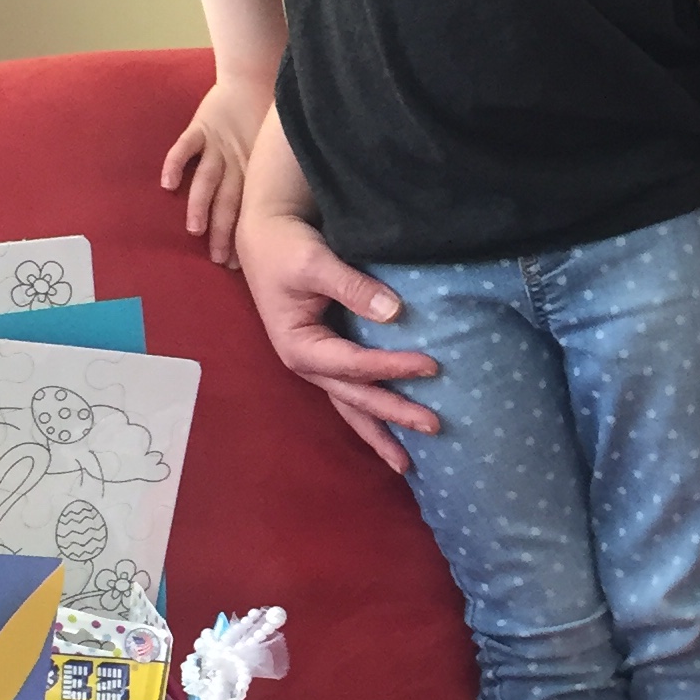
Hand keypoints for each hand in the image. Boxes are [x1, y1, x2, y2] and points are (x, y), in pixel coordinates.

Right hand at [160, 76, 271, 270]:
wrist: (256, 74)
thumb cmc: (265, 116)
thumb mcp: (271, 150)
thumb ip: (270, 178)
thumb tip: (284, 214)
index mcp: (252, 171)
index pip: (245, 210)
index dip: (239, 236)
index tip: (236, 264)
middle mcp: (235, 163)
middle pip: (227, 202)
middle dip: (222, 232)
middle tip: (219, 259)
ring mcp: (217, 146)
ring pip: (207, 180)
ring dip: (201, 205)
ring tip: (196, 229)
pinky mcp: (201, 127)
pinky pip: (185, 147)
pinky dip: (176, 164)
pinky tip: (168, 183)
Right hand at [232, 201, 441, 474]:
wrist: (265, 236)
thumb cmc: (285, 248)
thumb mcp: (315, 263)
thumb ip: (352, 287)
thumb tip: (395, 312)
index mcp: (300, 346)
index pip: (354, 364)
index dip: (392, 368)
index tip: (431, 366)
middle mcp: (308, 363)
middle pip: (354, 398)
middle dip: (393, 417)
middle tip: (434, 428)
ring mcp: (317, 363)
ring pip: (351, 405)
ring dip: (379, 431)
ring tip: (407, 464)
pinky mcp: (327, 354)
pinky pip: (353, 390)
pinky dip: (372, 411)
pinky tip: (393, 428)